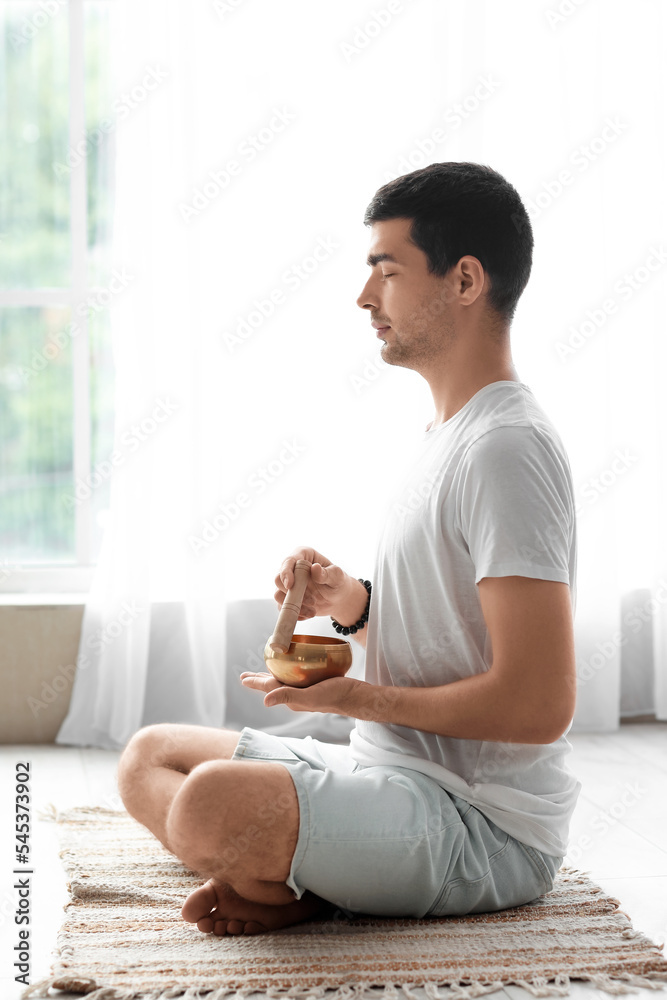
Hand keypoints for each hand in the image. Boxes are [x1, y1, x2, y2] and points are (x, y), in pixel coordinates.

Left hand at [240, 671, 361, 715]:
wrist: (355, 695)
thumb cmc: (334, 695)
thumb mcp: (310, 696)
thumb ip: (288, 696)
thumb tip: (264, 700)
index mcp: (291, 698)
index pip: (268, 688)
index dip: (255, 682)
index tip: (242, 678)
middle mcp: (296, 695)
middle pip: (273, 685)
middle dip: (259, 680)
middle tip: (245, 676)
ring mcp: (305, 689)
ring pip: (283, 680)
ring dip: (271, 675)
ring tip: (262, 673)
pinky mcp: (315, 683)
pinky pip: (297, 676)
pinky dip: (288, 670)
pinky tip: (291, 667)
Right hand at [274, 546, 355, 620]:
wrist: (338, 598)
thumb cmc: (338, 582)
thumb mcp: (337, 577)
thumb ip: (327, 573)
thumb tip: (315, 568)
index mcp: (303, 555)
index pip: (289, 561)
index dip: (286, 572)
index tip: (290, 585)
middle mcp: (292, 568)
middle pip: (278, 579)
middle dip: (293, 593)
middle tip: (312, 601)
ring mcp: (288, 584)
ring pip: (278, 595)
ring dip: (295, 605)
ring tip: (313, 611)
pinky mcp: (287, 598)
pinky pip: (283, 607)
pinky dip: (296, 613)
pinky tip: (309, 613)